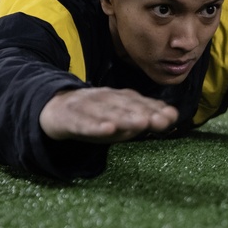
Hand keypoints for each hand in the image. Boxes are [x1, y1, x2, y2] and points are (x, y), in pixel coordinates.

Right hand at [39, 87, 178, 142]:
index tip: (171, 117)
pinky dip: (96, 126)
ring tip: (140, 123)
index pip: (139, 102)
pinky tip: (107, 130)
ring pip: (107, 112)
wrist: (54, 109)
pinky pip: (84, 122)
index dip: (155, 109)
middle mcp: (105, 98)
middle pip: (126, 106)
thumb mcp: (119, 119)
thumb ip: (144, 117)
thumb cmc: (94, 117)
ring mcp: (87, 105)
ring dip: (124, 118)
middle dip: (144, 112)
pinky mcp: (70, 116)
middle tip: (160, 121)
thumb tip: (172, 115)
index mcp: (118, 98)